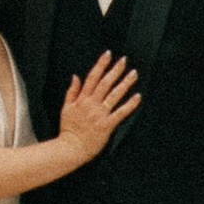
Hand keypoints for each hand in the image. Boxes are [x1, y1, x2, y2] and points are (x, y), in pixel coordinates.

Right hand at [57, 50, 139, 166]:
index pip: (92, 77)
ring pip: (114, 95)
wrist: (71, 148)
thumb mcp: (65, 108)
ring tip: (133, 74)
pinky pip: (120, 113)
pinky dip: (129, 105)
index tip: (108, 54)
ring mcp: (100, 114)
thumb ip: (71, 91)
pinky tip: (137, 97)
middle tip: (124, 60)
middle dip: (115, 70)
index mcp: (82, 99)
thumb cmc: (68, 130)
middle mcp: (91, 104)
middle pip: (105, 83)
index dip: (101, 65)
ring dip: (125, 83)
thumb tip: (75, 76)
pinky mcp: (107, 125)